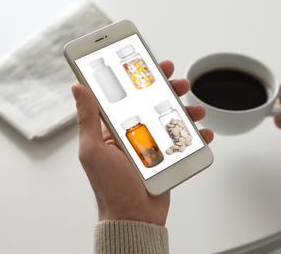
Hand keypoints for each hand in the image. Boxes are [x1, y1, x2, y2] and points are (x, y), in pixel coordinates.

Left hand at [71, 60, 213, 225]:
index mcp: (111, 129)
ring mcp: (150, 145)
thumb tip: (78, 88)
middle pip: (150, 103)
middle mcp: (131, 134)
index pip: (123, 96)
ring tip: (195, 108)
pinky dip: (194, 135)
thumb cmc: (110, 188)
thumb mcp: (93, 150)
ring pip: (169, 119)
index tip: (146, 62)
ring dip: (184, 109)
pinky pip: (182, 141)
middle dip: (166, 88)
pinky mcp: (166, 157)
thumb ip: (87, 119)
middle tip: (177, 81)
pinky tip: (202, 132)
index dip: (135, 78)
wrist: (134, 217)